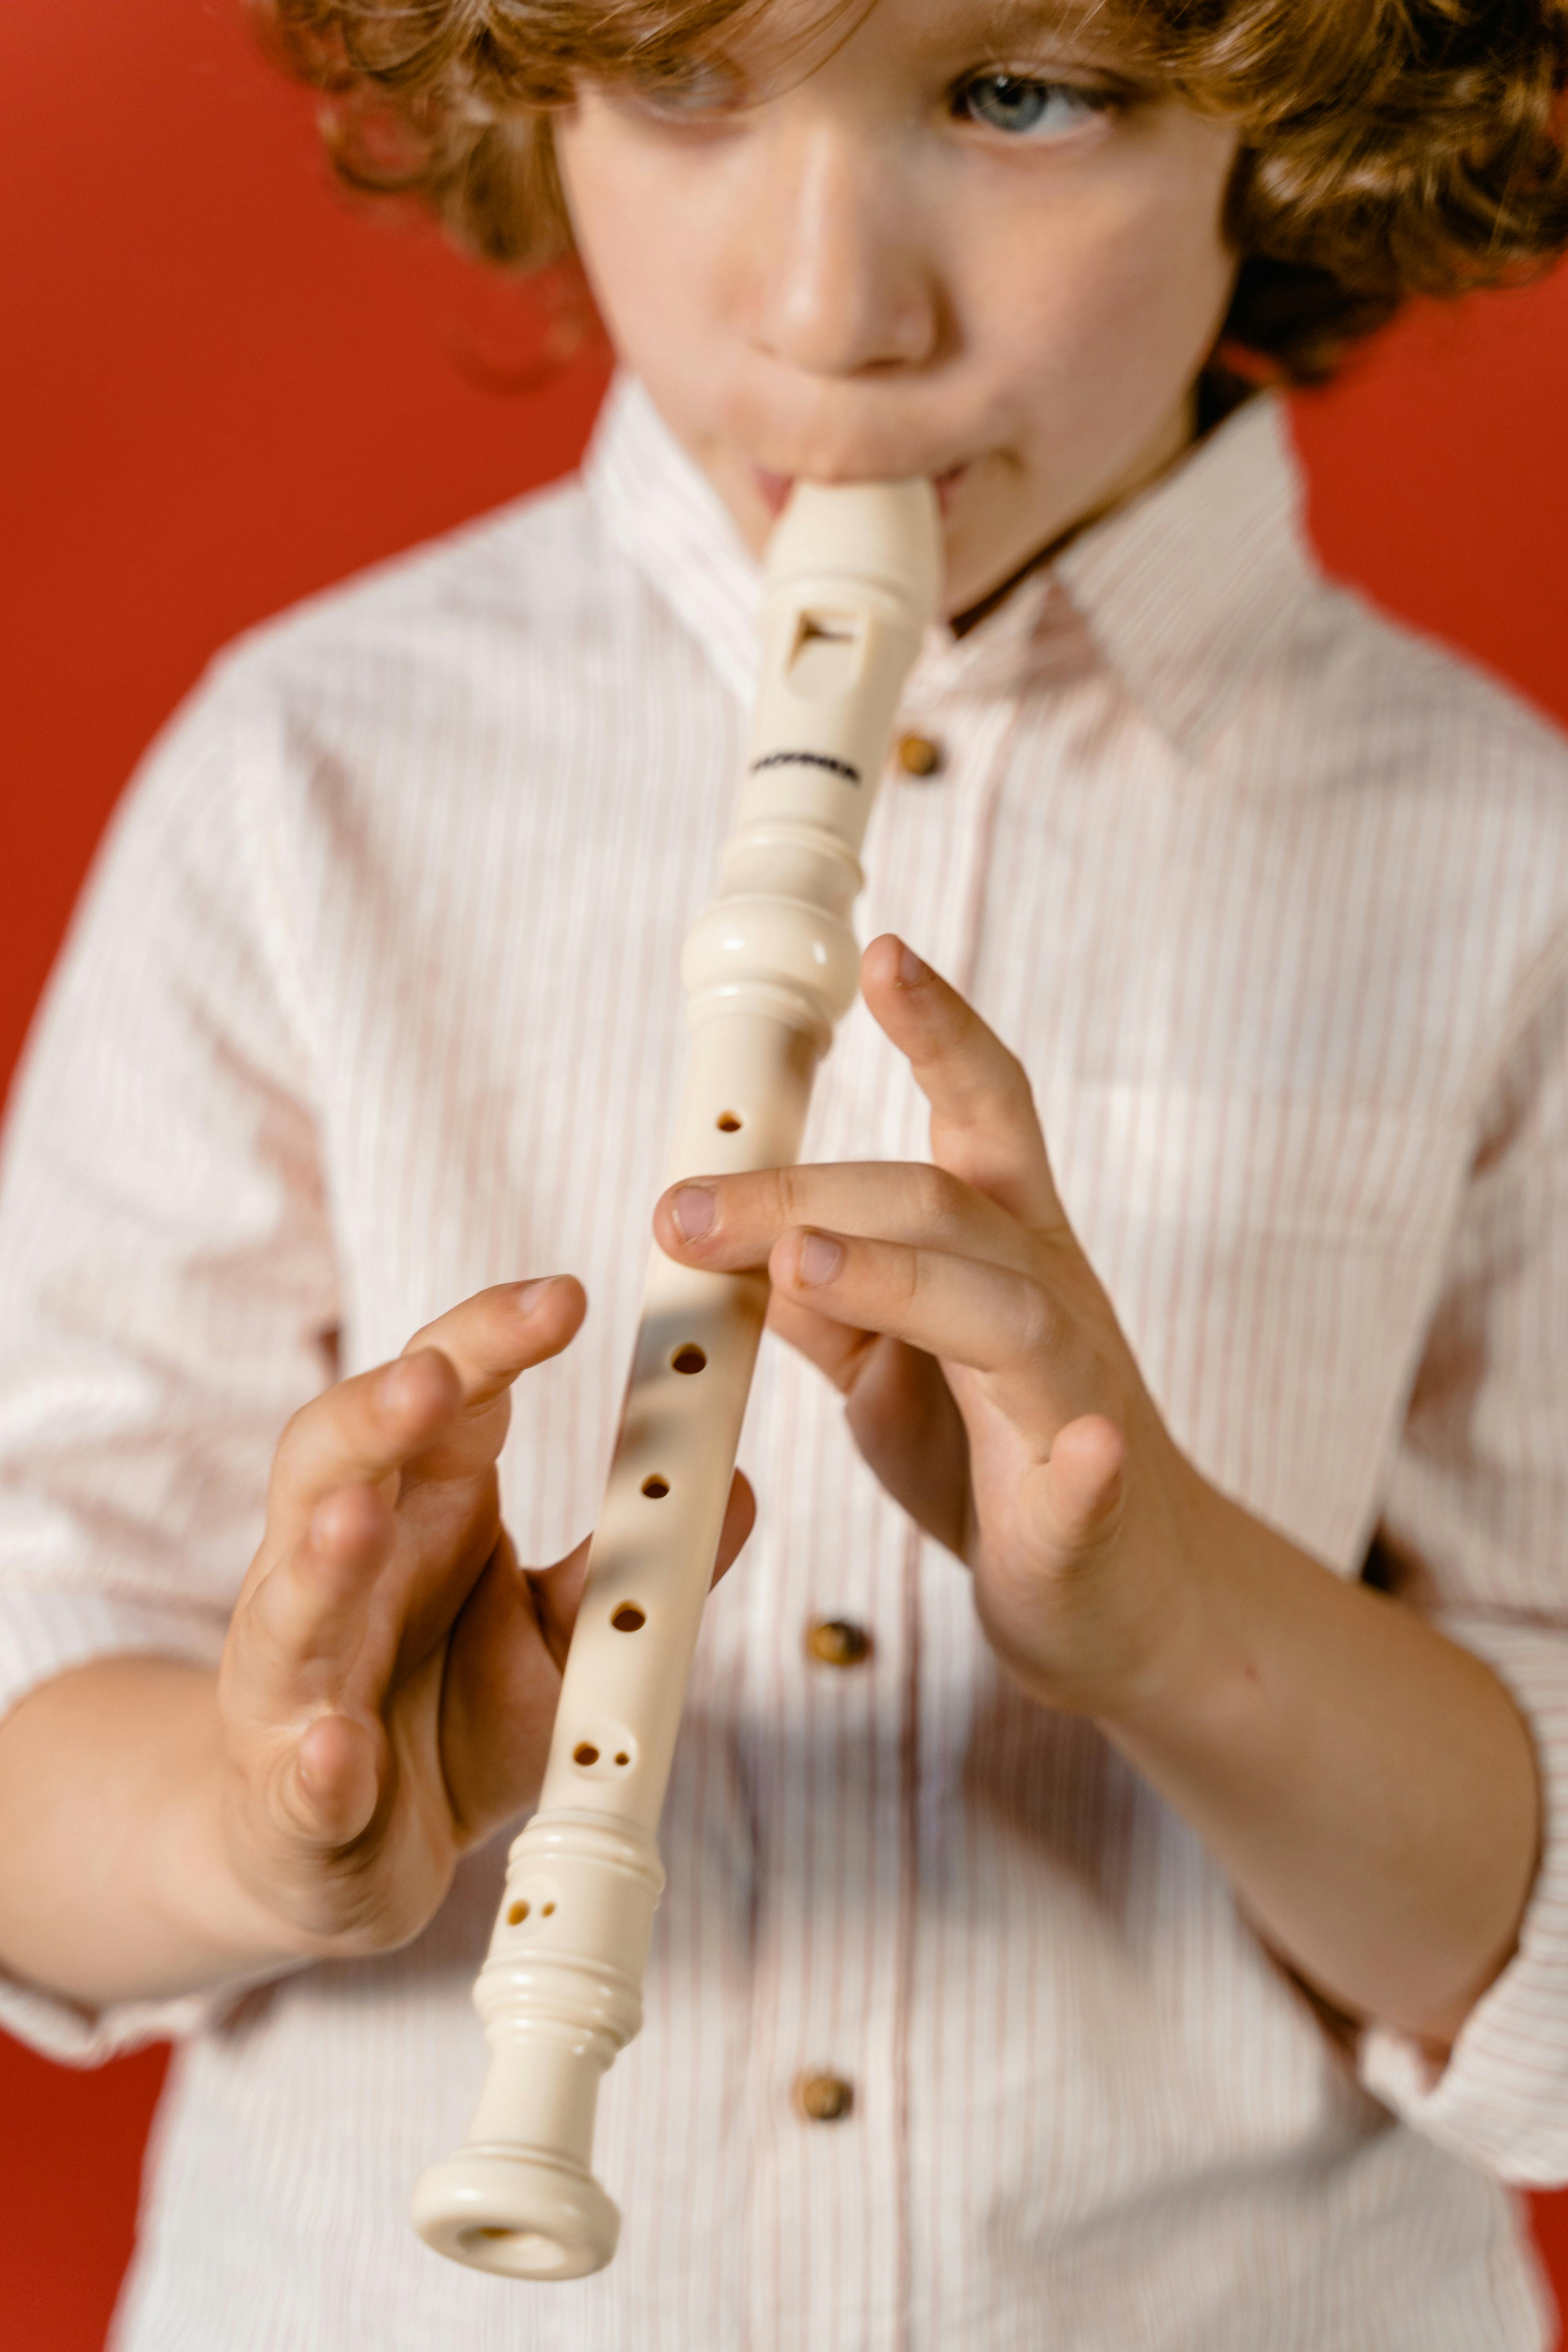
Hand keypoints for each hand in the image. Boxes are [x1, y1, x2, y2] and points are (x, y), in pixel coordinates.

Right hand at [217, 1278, 753, 1957]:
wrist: (345, 1852)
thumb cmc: (452, 1713)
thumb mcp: (560, 1631)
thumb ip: (628, 1561)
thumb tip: (732, 1480)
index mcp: (411, 1508)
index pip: (441, 1393)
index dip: (490, 1338)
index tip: (568, 1294)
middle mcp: (329, 1568)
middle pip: (333, 1460)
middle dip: (377, 1413)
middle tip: (436, 1376)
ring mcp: (294, 1681)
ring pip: (293, 1602)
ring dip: (325, 1558)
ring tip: (360, 1519)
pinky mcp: (290, 1796)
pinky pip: (298, 1774)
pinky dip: (316, 1760)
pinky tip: (335, 1748)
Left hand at [654, 936, 1214, 1723]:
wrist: (1123, 1596)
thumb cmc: (999, 1464)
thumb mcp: (891, 1369)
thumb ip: (831, 1301)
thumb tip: (739, 1236)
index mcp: (1002, 1252)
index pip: (978, 1113)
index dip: (939, 1030)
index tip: (885, 951)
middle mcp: (1048, 1299)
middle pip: (945, 1205)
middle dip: (810, 1193)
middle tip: (683, 1206)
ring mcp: (1078, 1400)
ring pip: (1010, 1316)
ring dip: (907, 1282)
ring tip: (810, 1265)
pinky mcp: (1093, 1511)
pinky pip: (1095, 1477)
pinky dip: (1087, 1465)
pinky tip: (1085, 1451)